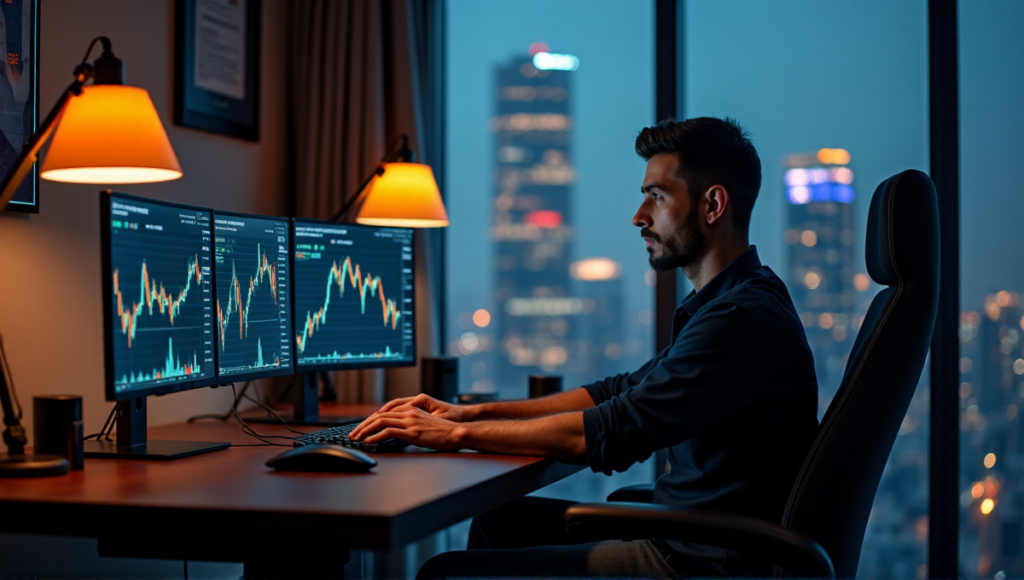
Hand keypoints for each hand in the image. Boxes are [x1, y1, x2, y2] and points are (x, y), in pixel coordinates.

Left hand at [349, 406, 464, 450]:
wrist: (456, 433)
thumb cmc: (443, 432)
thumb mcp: (424, 425)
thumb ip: (410, 425)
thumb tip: (397, 434)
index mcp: (411, 410)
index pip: (385, 413)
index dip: (370, 420)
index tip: (362, 428)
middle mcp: (409, 413)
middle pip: (379, 416)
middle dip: (363, 425)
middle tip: (353, 433)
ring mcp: (410, 422)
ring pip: (381, 422)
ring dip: (365, 430)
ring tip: (357, 438)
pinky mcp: (412, 432)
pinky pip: (389, 431)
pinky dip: (375, 436)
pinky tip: (368, 441)